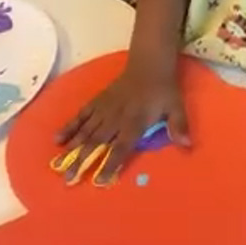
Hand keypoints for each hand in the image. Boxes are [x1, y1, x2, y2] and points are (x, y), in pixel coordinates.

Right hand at [55, 70, 189, 184]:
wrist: (149, 63)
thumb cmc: (163, 89)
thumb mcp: (176, 106)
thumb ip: (179, 126)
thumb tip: (187, 144)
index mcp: (135, 121)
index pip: (121, 147)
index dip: (110, 163)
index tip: (99, 180)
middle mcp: (117, 117)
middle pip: (97, 142)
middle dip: (82, 161)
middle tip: (69, 179)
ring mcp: (105, 108)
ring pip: (86, 130)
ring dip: (73, 148)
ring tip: (59, 165)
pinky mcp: (98, 100)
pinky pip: (81, 114)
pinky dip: (69, 126)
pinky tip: (58, 139)